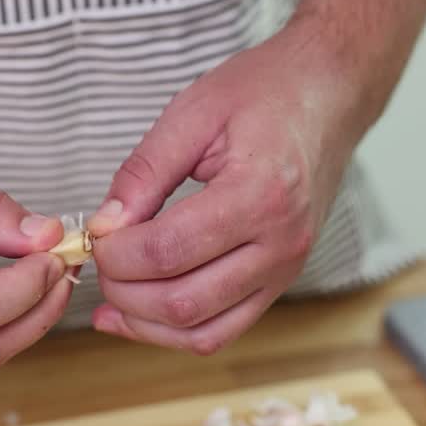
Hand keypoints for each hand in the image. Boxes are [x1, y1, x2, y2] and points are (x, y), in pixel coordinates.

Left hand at [86, 30, 364, 354]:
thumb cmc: (266, 93)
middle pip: (181, 301)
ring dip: (143, 323)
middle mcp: (280, 243)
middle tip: (99, 257)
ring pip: (201, 332)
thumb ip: (143, 173)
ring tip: (110, 294)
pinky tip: (136, 316)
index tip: (96, 233)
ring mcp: (285, 270)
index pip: (166, 251)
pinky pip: (222, 332)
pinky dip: (173, 333)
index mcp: (260, 194)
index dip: (115, 252)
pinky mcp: (280, 283)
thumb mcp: (193, 113)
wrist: (330, 95)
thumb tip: (104, 226)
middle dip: (122, 289)